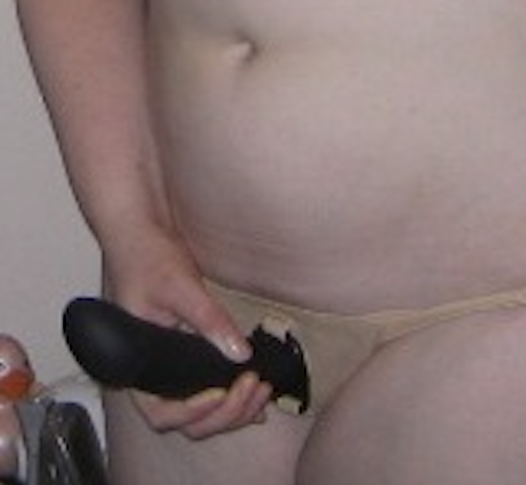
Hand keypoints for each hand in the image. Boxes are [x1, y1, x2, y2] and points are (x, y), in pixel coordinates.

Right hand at [102, 223, 269, 437]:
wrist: (143, 232)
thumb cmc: (145, 256)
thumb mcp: (179, 286)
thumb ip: (207, 319)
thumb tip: (239, 353)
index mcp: (136, 364)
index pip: (160, 412)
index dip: (192, 412)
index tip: (221, 393)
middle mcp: (152, 373)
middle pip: (186, 420)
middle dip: (224, 412)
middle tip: (254, 386)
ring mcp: (171, 366)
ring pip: (200, 410)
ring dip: (233, 408)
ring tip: (262, 390)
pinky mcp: (188, 351)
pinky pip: (208, 385)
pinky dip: (233, 395)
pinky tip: (256, 389)